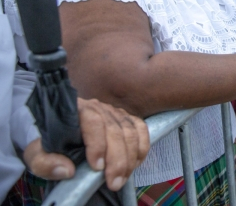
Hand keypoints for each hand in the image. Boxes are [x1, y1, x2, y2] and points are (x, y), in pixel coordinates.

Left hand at [24, 98, 149, 190]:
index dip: (98, 144)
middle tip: (114, 183)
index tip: (97, 168)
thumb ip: (44, 162)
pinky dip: (143, 146)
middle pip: (115, 129)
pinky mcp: (126, 119)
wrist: (59, 131)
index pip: (93, 122)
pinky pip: (141, 129)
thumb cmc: (49, 143)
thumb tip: (67, 171)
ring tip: (122, 179)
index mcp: (76, 110)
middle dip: (118, 159)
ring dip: (131, 157)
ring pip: (130, 131)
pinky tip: (136, 164)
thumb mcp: (36, 154)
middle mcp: (98, 107)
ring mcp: (115, 112)